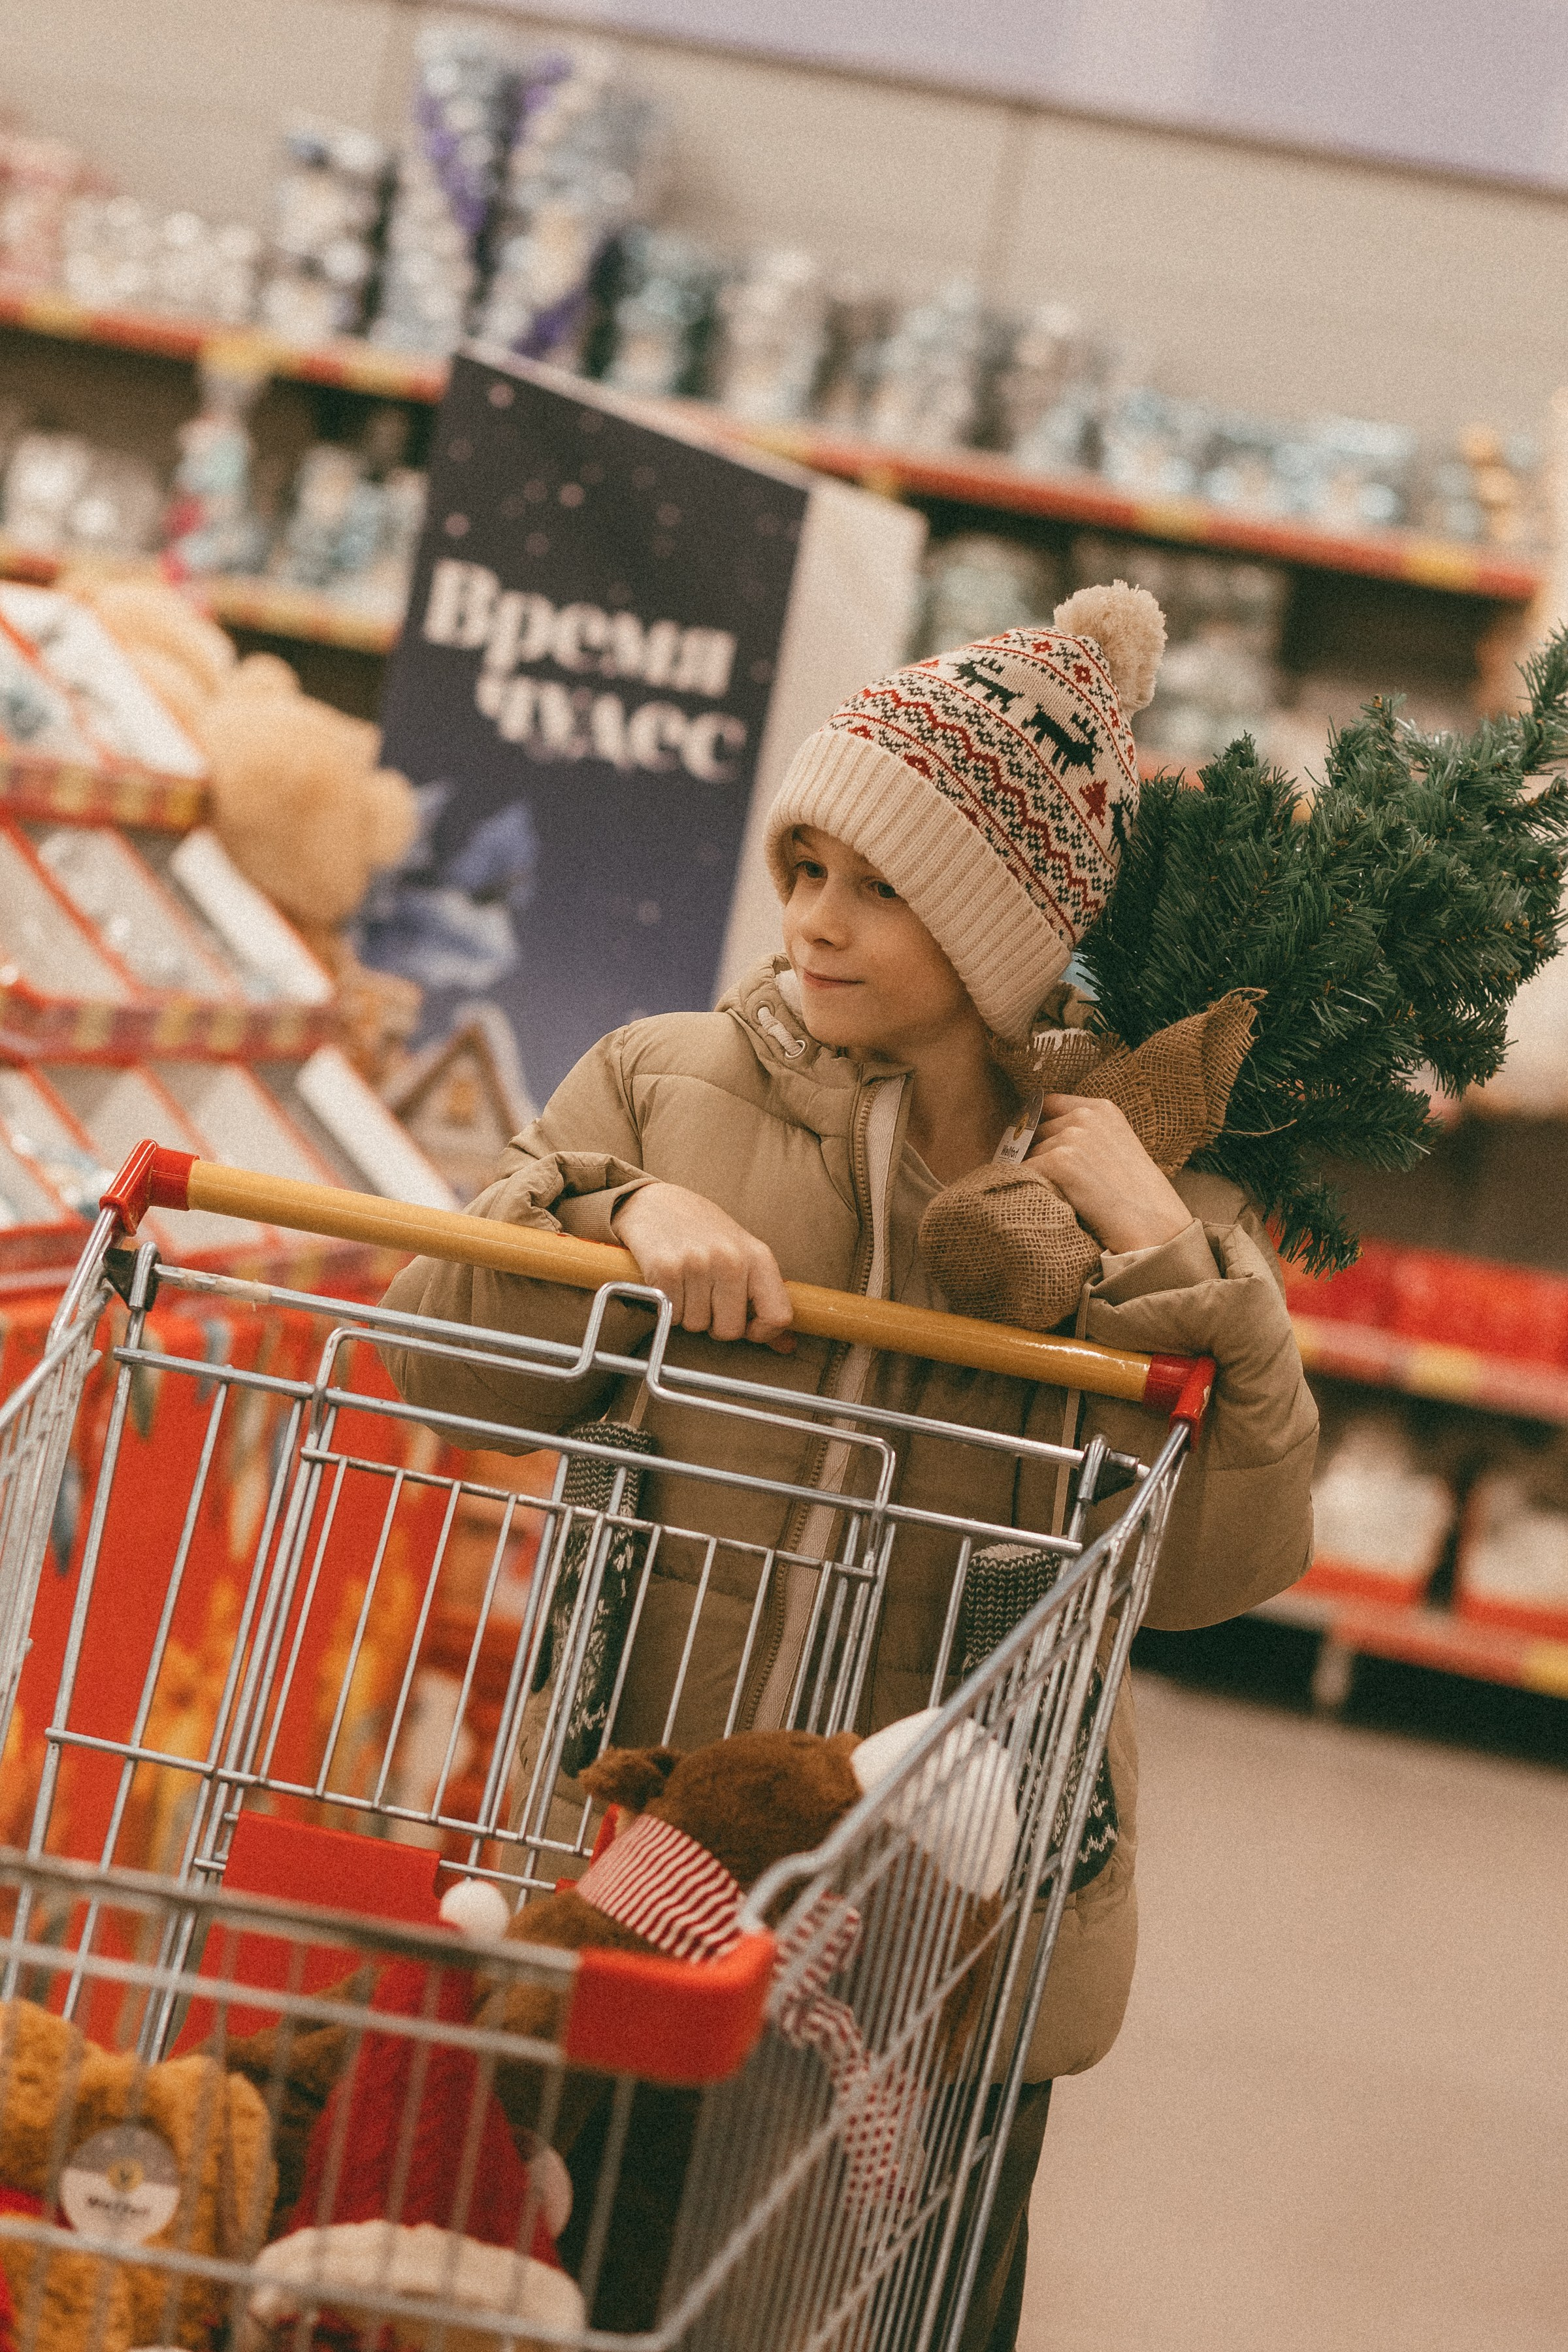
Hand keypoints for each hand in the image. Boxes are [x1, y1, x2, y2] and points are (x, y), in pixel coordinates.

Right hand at [612, 1183, 795, 1351]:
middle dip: (715, 1324)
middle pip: (730, 1330)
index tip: (747, 1326)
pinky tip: (667, 1282)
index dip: (762, 1332)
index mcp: (757, 1256)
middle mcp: (731, 1260)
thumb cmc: (701, 1231)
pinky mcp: (665, 1270)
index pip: (778, 1315)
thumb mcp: (741, 1254)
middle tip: (705, 1298)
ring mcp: (698, 1264)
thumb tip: (787, 1346)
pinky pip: (670, 1316)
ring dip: (687, 1313)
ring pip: (697, 1325)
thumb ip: (762, 1297)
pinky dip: (666, 1307)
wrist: (653, 1202)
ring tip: (685, 1283)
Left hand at [1025, 1096, 1192, 1255]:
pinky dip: (1030, 1190)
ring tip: (1067, 1198)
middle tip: (1060, 1186)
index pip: (1047, 1104)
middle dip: (1038, 1156)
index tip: (1031, 1144)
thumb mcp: (1115, 1148)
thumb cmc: (1136, 1198)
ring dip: (1037, 1177)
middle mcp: (1085, 1116)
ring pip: (1029, 1155)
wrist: (1153, 1227)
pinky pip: (1025, 1174)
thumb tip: (1032, 1134)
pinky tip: (1055, 1203)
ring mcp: (1072, 1137)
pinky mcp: (1060, 1161)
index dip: (1036, 1126)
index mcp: (1101, 1109)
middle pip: (1035, 1132)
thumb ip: (1084, 1135)